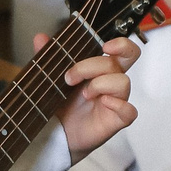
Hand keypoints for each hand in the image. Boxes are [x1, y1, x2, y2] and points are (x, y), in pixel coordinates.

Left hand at [33, 32, 140, 159]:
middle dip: (94, 65)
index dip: (121, 44)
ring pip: (123, 82)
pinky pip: (130, 111)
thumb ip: (49, 57)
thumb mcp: (53, 78)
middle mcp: (112, 82)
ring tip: (84, 95)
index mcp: (101, 70)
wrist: (57, 133)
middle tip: (71, 77)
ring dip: (100, 85)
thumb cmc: (62, 105)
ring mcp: (116, 100)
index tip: (105, 46)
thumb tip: (40, 37)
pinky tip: (102, 103)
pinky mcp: (117, 120)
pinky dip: (118, 105)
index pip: (124, 51)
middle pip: (121, 62)